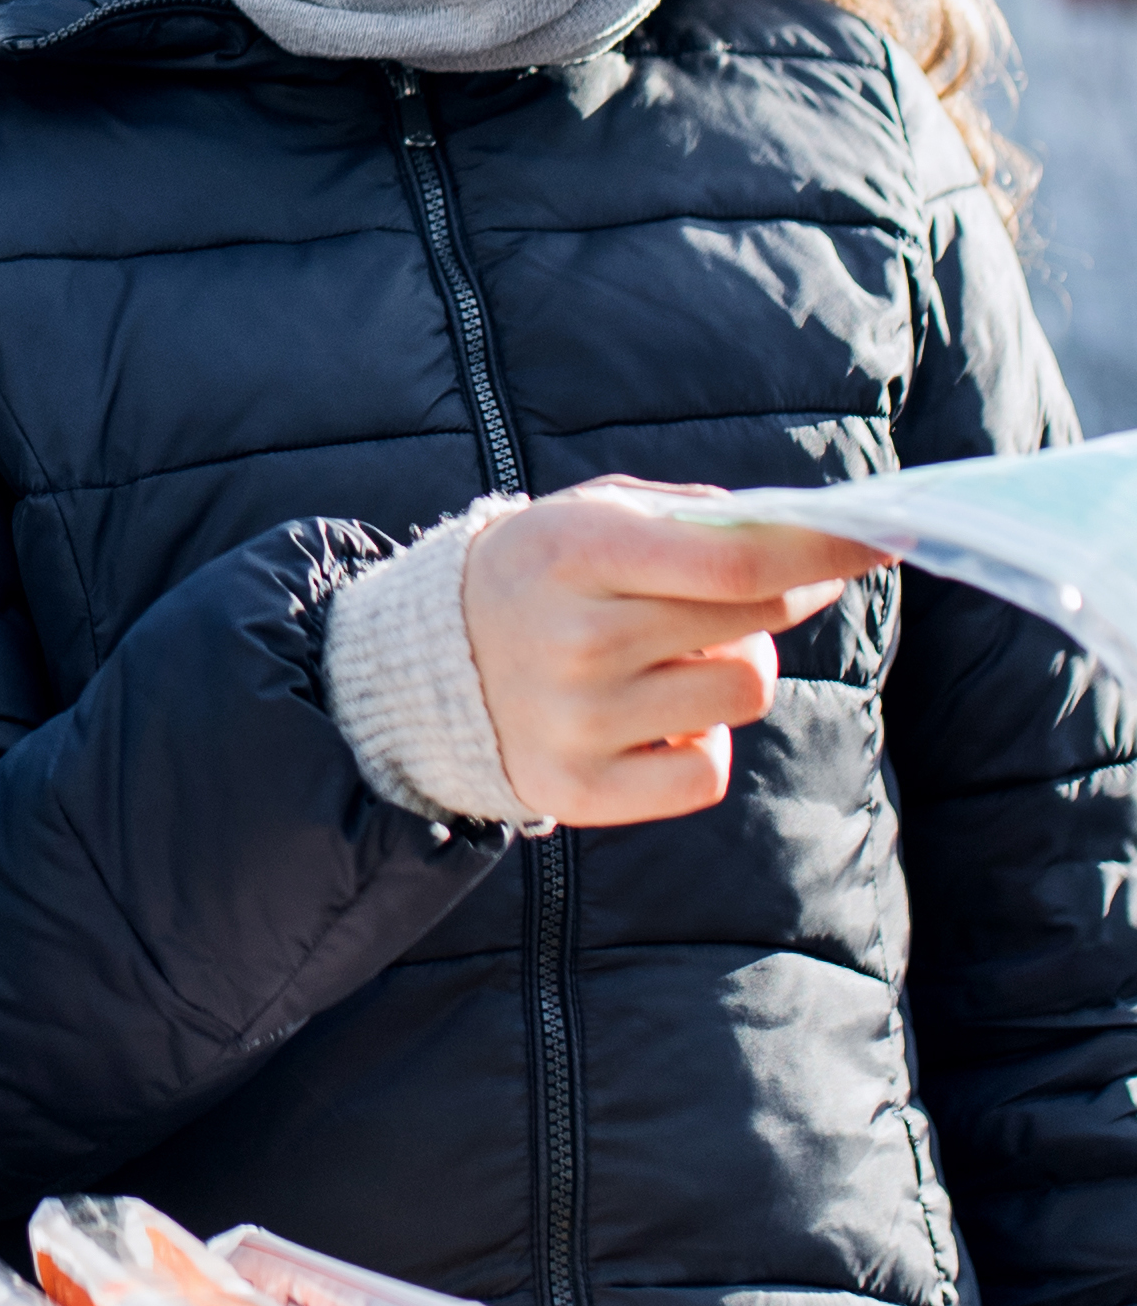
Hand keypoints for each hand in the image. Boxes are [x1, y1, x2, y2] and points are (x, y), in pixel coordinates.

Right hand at [461, 477, 884, 827]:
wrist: (425, 666)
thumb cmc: (539, 574)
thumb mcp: (591, 516)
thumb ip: (691, 517)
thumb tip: (803, 538)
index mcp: (573, 552)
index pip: (734, 561)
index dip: (820, 554)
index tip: (879, 539)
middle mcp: (576, 639)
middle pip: (752, 623)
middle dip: (780, 598)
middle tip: (751, 590)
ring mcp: (578, 721)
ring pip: (742, 692)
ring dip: (731, 669)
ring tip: (669, 657)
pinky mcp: (579, 790)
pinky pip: (708, 770)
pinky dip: (699, 743)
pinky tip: (648, 719)